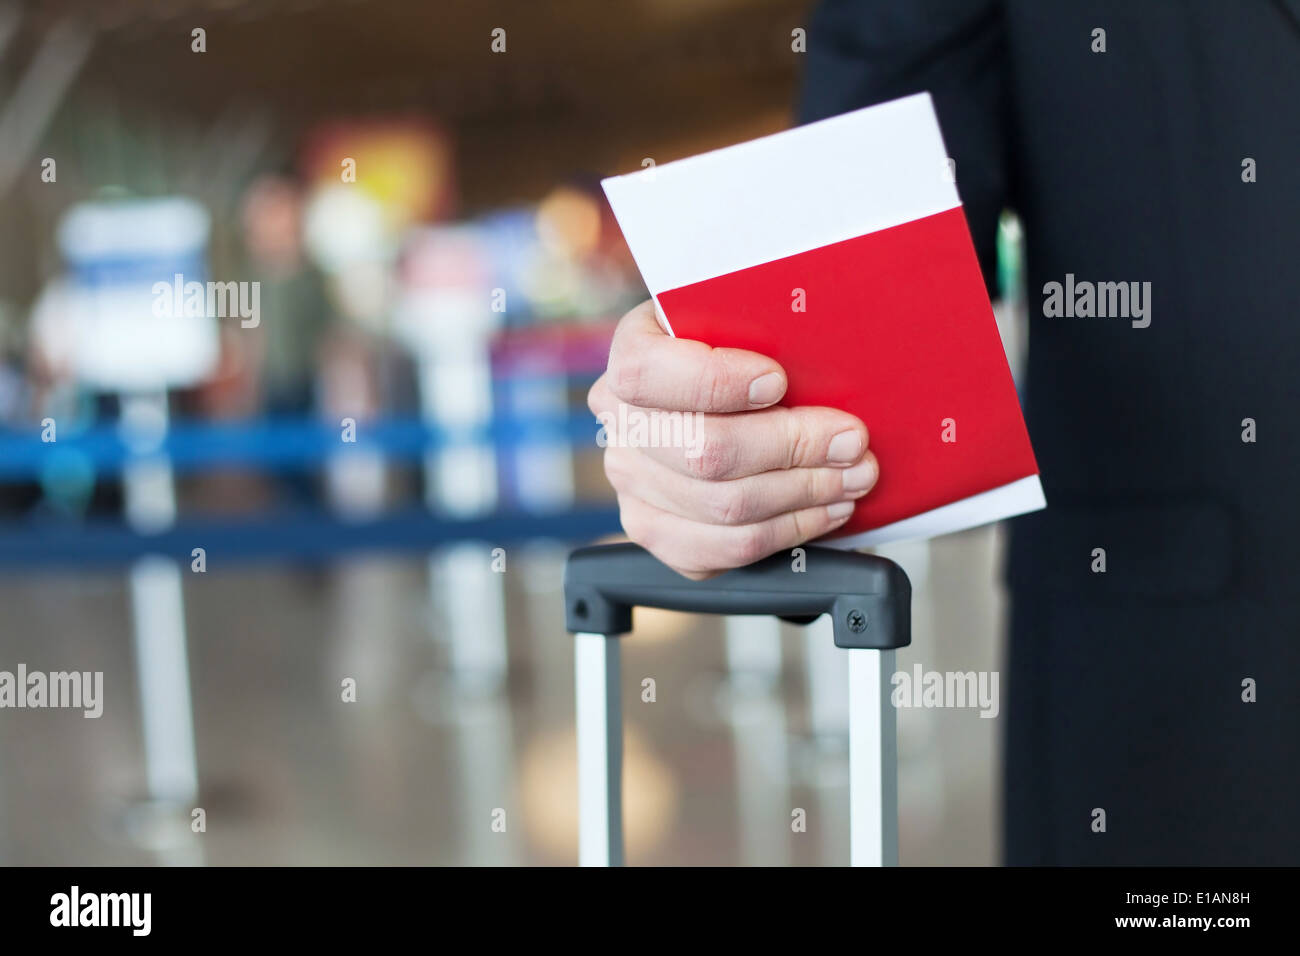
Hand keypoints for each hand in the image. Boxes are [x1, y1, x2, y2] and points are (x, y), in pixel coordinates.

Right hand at [588, 300, 876, 578]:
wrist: (725, 396)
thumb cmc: (747, 352)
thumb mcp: (749, 316)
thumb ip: (767, 324)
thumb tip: (825, 349)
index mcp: (631, 355)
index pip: (645, 372)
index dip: (715, 381)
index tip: (778, 381)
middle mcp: (622, 424)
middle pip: (701, 451)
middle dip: (792, 448)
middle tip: (850, 441)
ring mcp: (633, 483)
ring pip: (722, 508)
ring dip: (802, 495)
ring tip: (851, 477)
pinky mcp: (656, 530)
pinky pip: (722, 550)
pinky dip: (786, 532)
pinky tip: (820, 509)